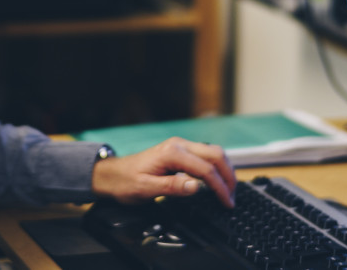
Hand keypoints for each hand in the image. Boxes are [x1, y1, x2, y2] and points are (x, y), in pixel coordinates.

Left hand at [91, 137, 236, 208]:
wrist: (113, 174)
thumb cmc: (126, 182)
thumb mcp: (146, 189)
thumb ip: (172, 187)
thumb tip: (196, 186)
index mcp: (171, 152)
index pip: (205, 168)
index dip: (219, 187)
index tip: (227, 202)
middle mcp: (178, 145)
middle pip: (215, 154)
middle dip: (228, 176)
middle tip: (233, 197)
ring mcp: (180, 146)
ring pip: (213, 152)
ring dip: (225, 170)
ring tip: (229, 191)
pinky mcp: (180, 151)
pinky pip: (205, 156)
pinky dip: (216, 167)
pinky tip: (218, 181)